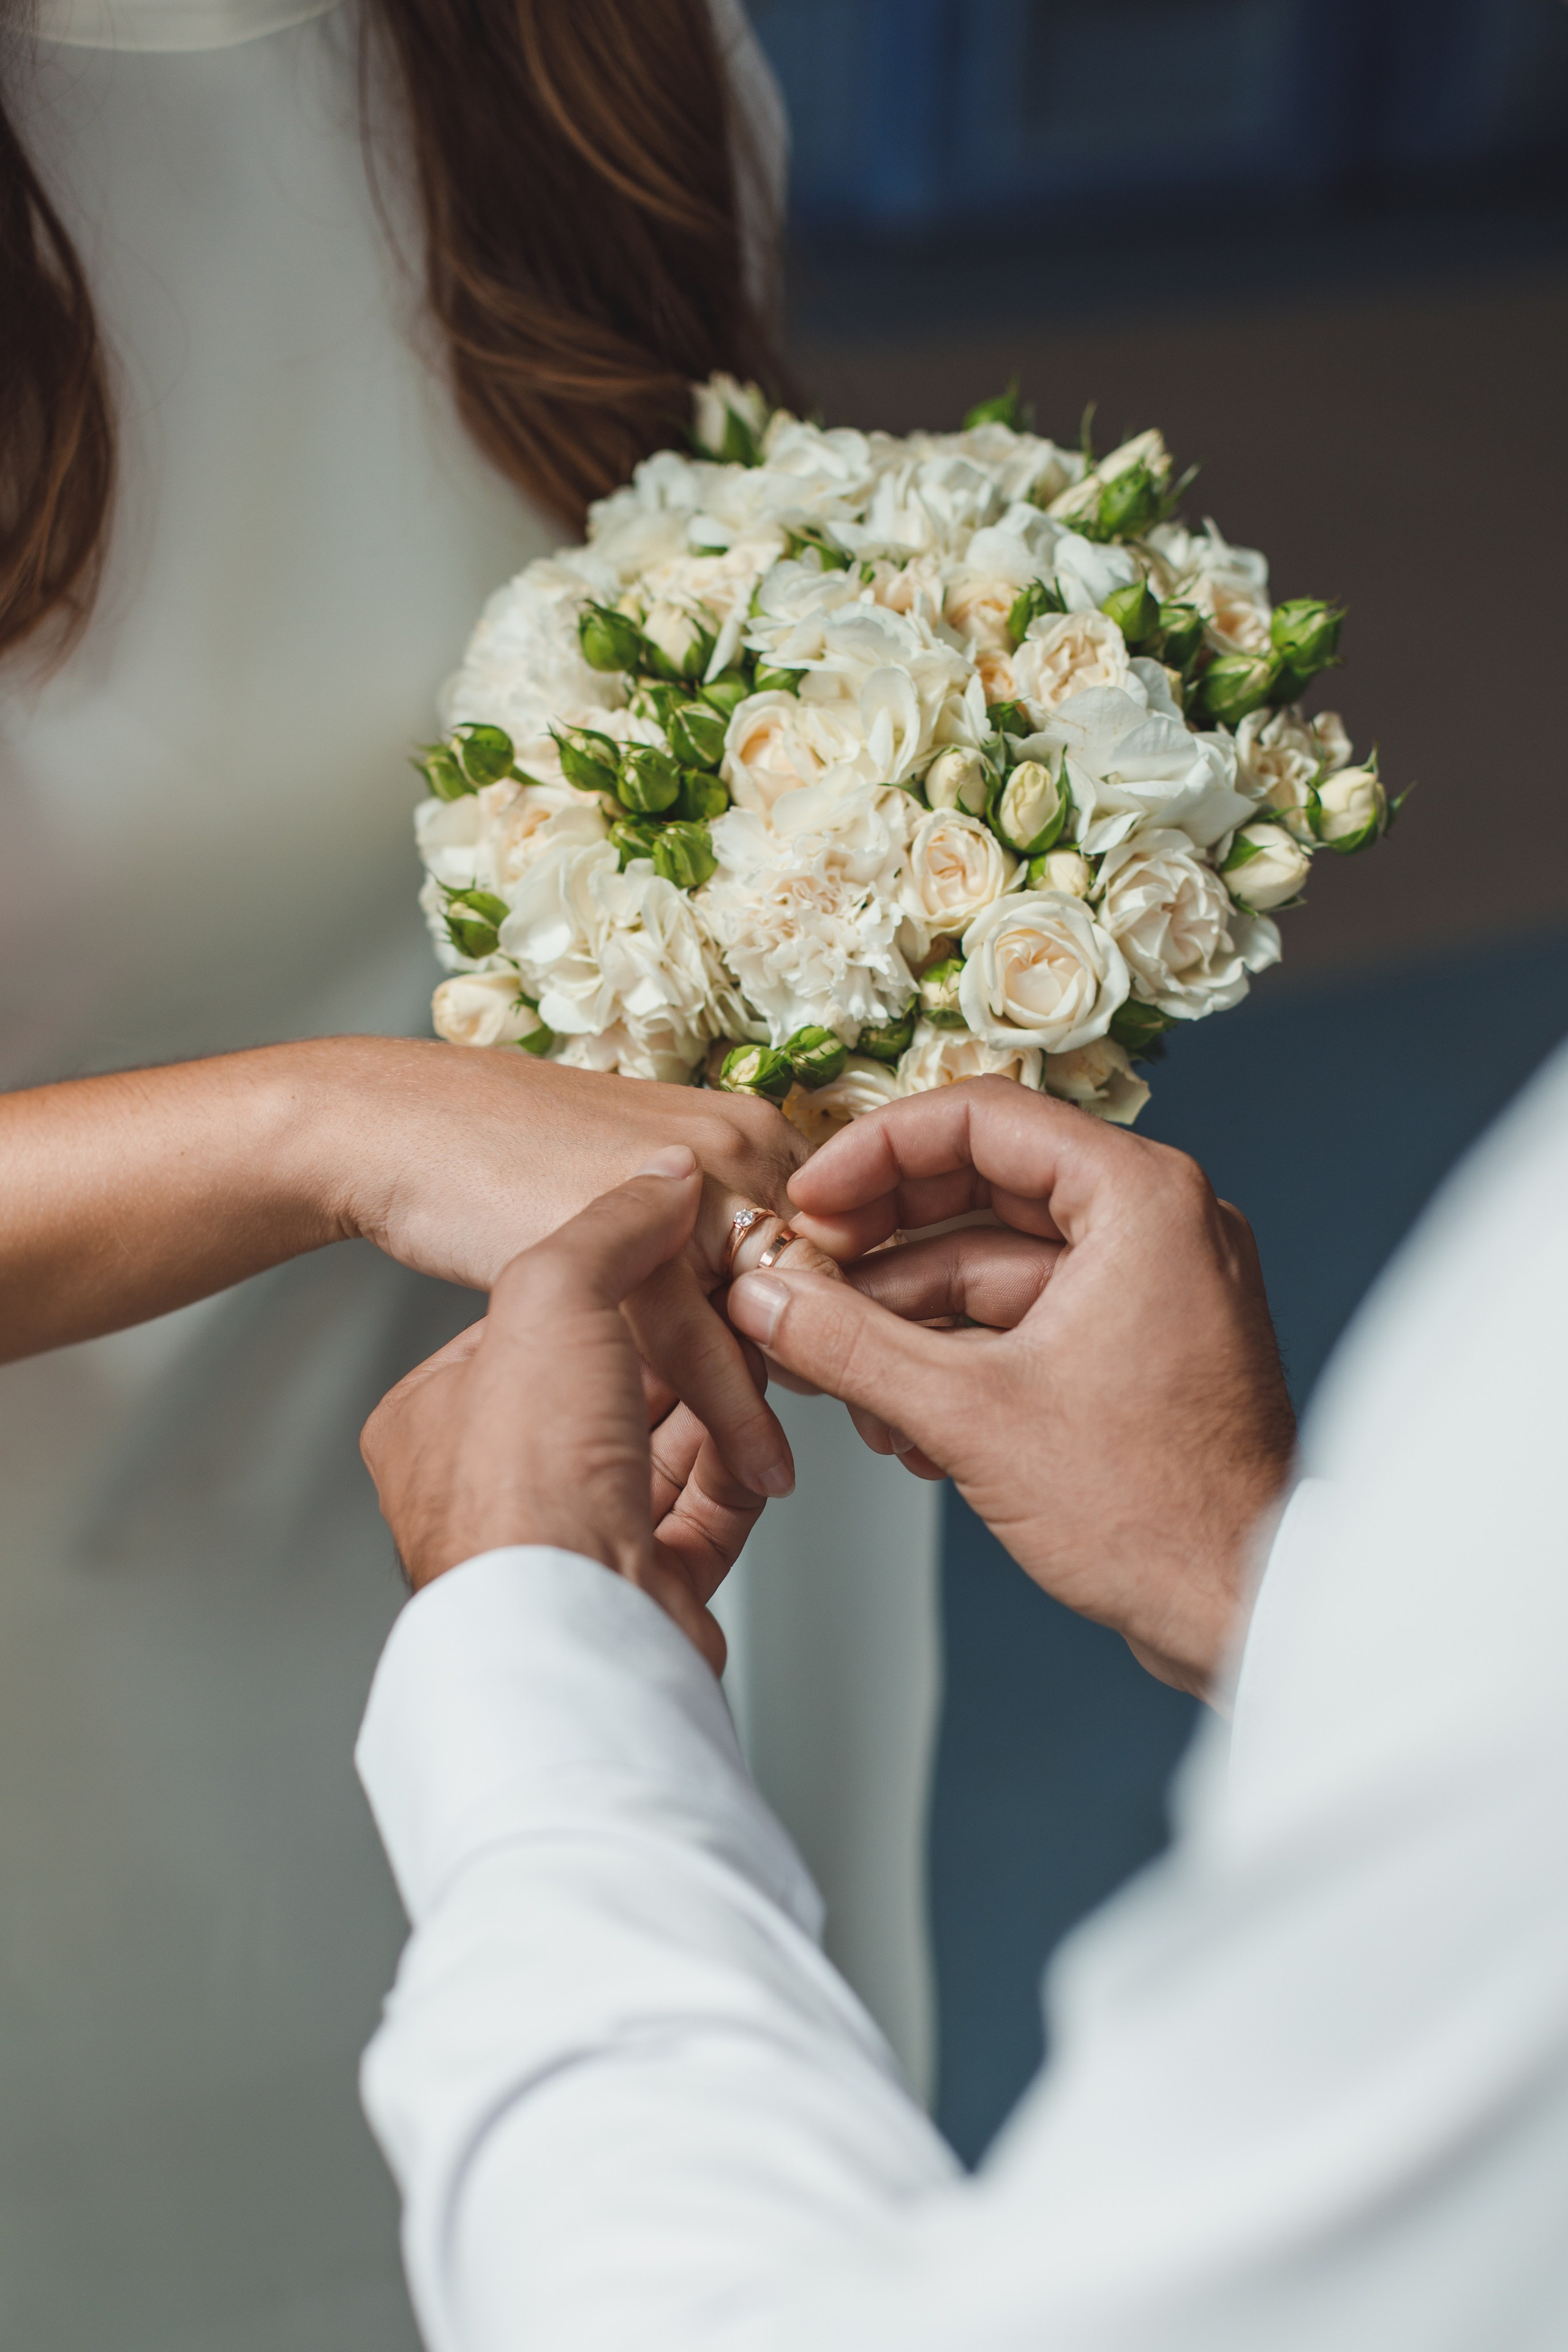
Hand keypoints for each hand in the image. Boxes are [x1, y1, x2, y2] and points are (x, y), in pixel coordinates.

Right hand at [304, 1038, 838, 1498]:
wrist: (401, 1127)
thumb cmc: (507, 1160)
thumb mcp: (639, 1184)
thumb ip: (712, 1234)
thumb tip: (765, 1315)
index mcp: (751, 1125)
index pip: (841, 1235)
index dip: (850, 1316)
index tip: (868, 1381)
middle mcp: (739, 1144)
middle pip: (826, 1273)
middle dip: (845, 1357)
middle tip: (876, 1435)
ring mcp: (694, 1181)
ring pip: (777, 1309)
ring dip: (801, 1395)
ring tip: (813, 1466)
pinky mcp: (633, 1230)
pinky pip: (703, 1340)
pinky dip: (736, 1414)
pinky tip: (759, 1464)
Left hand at [359, 1146, 766, 1672]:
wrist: (570, 1620)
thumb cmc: (527, 1472)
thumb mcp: (552, 1295)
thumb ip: (611, 1227)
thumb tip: (665, 1178)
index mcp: (436, 1416)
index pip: (533, 1327)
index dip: (612, 1287)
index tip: (674, 1257)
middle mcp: (494, 1484)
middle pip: (607, 1390)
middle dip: (678, 1353)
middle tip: (735, 1309)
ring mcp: (567, 1540)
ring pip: (659, 1452)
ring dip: (717, 1411)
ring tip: (761, 1367)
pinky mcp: (638, 1585)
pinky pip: (700, 1514)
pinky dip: (735, 1476)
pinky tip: (761, 1447)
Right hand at [726, 1078, 1295, 1697]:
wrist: (1246, 1613)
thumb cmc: (1157, 1515)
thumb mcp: (970, 1416)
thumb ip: (850, 1344)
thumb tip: (763, 1295)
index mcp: (1140, 1199)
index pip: (980, 1118)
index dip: (874, 1153)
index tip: (808, 1200)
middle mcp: (1158, 1225)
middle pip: (982, 1186)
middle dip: (882, 1242)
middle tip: (804, 1276)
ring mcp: (1153, 1287)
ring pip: (996, 1262)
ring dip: (908, 1314)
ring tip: (835, 1370)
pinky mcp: (1138, 1347)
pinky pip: (1027, 1316)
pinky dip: (958, 1352)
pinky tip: (896, 1413)